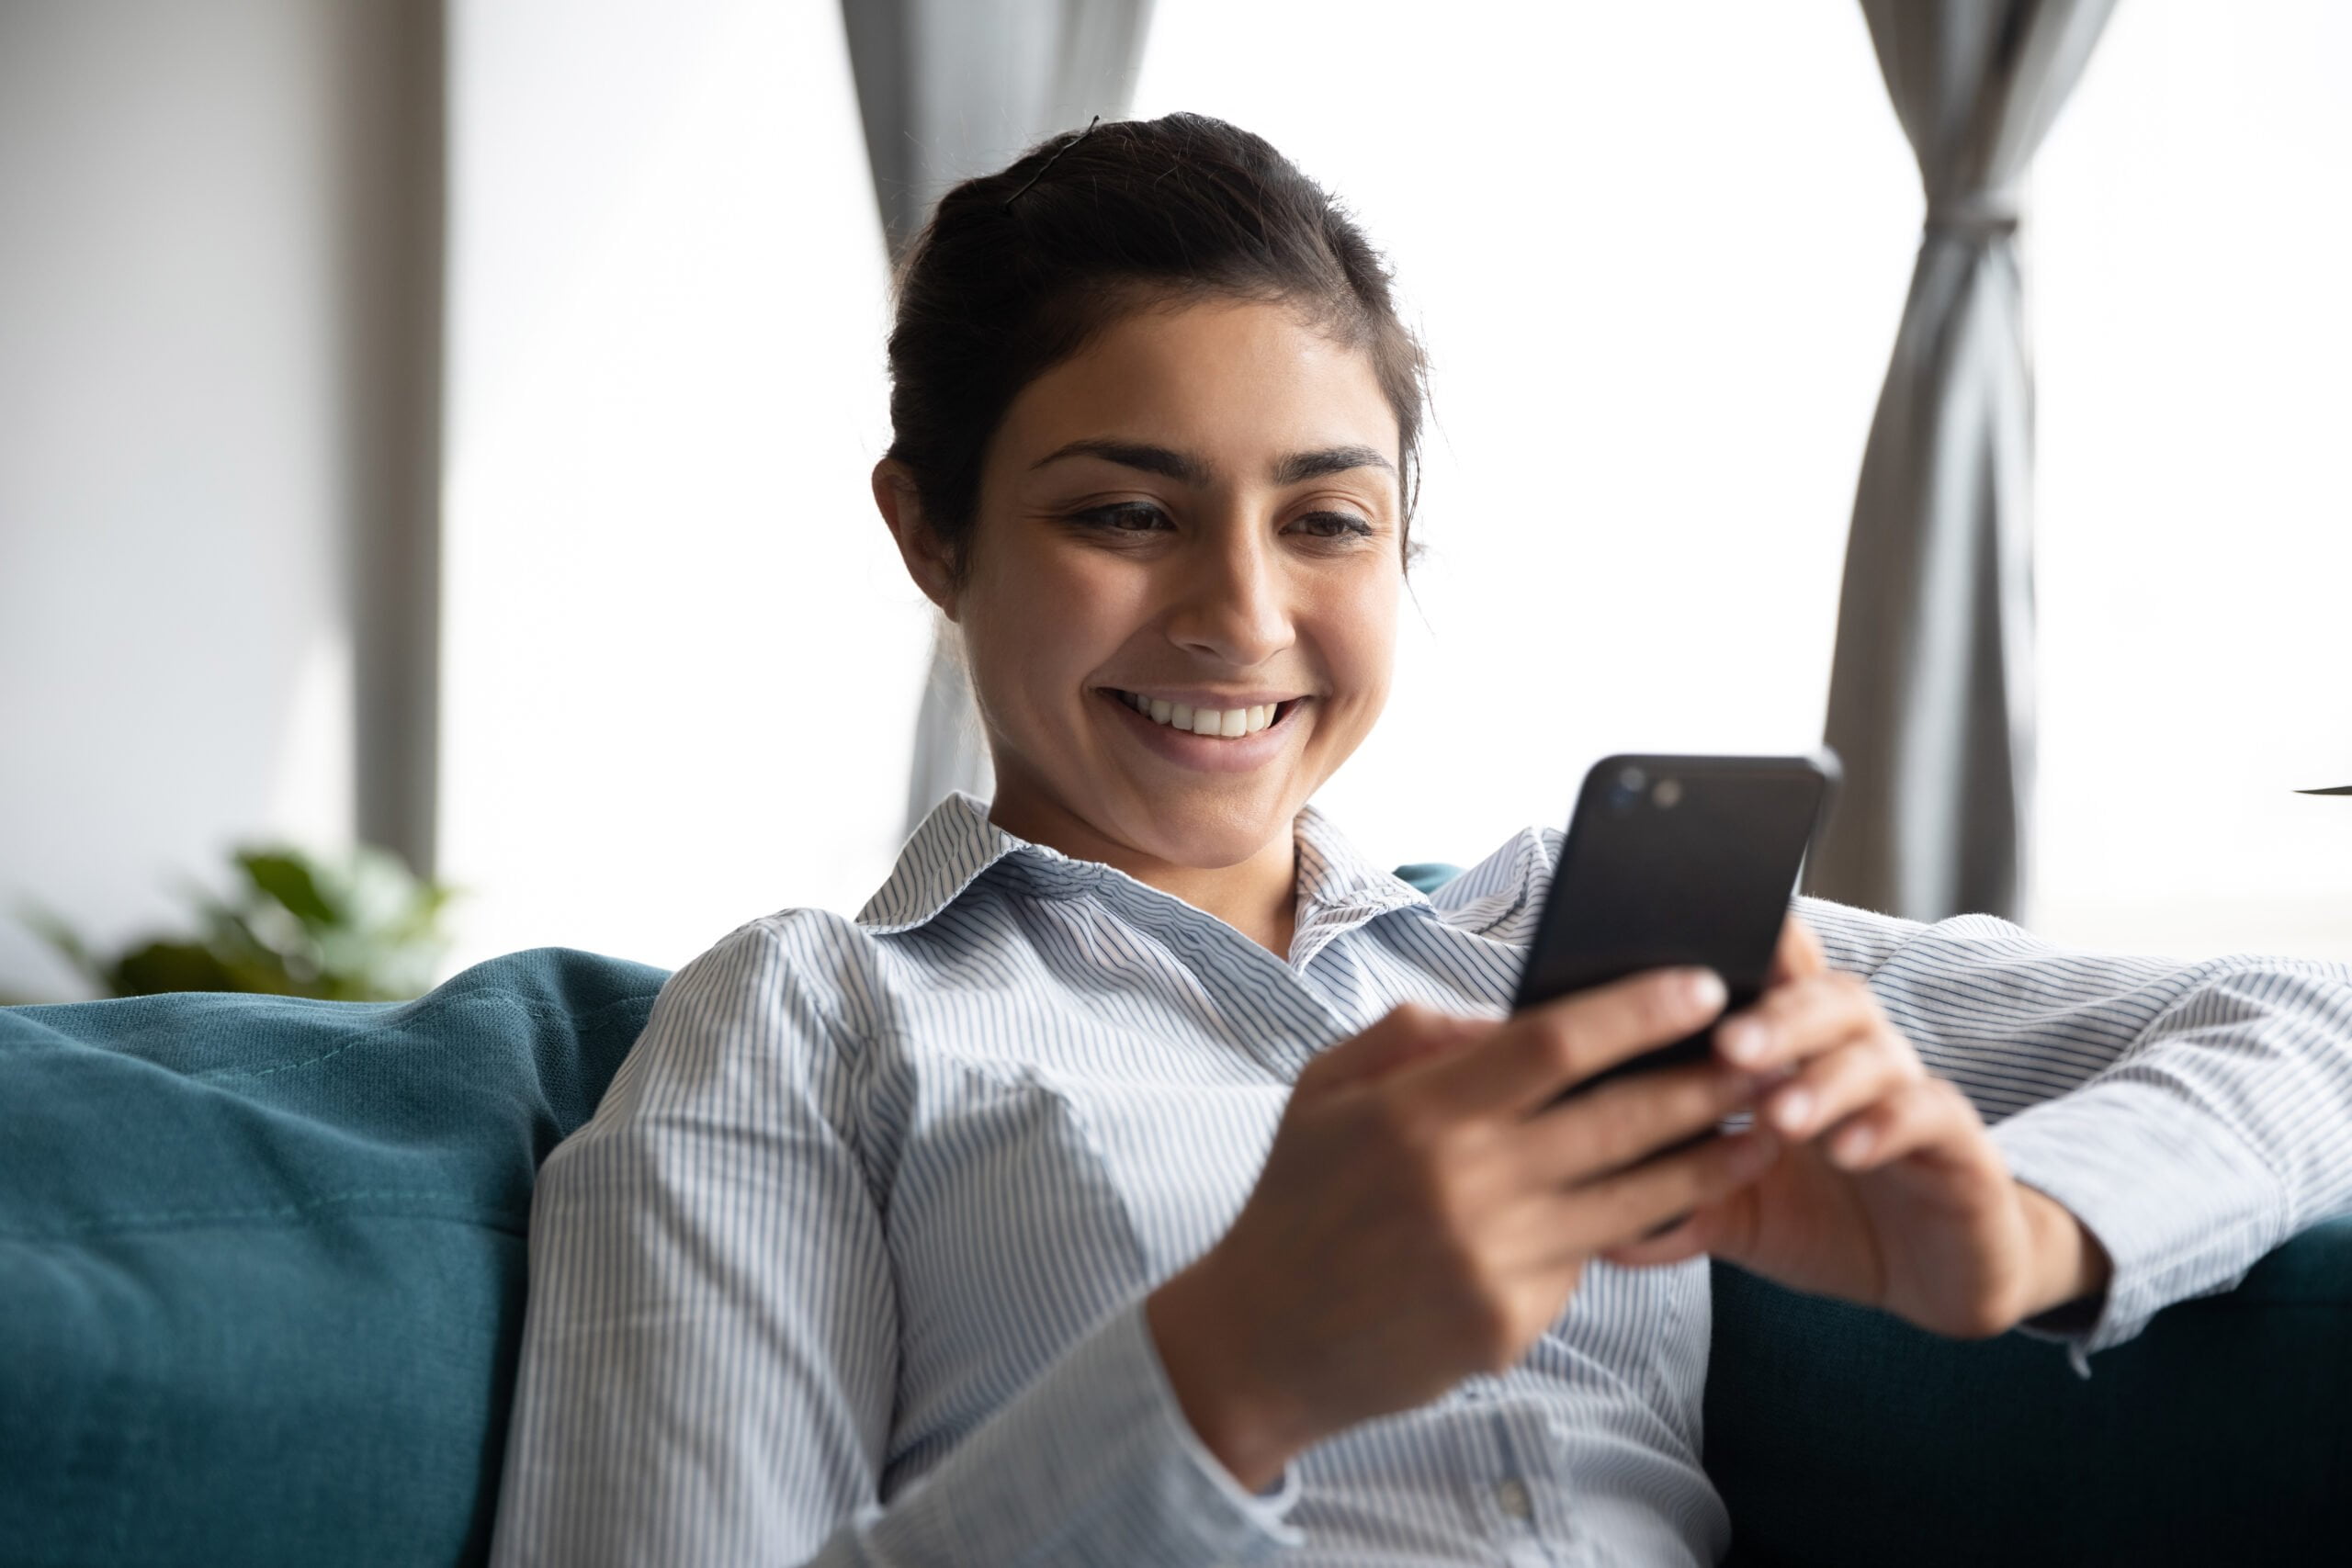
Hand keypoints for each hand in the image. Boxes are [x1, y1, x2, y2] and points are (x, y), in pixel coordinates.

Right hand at [1146, 970, 1780, 1489]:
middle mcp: (1465, 1186)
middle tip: (1770, 1055)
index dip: (1636, 1011)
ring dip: (1707, 1164)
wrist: (1259, 1344)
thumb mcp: (1323, 1092)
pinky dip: (1614, 1233)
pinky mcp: (1510, 1325)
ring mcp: (1493, 1262)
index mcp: (1417, 1114)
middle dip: (1707, 1083)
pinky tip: (1650, 1207)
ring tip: (1759, 1133)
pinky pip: (1583, 1264)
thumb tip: (1498, 1018)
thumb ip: (1408, 1038)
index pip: (1552, 1045)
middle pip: (1618, 1121)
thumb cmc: (1295, 1202)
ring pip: (1632, 1200)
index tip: (1702, 985)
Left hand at [1601, 918, 2111, 1339]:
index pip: (1771, 977)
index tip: (1683, 945)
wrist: (1940, 1276)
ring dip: (1821, 1078)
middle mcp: (1854, 1054)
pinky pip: (1927, 1113)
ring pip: (1874, 1052)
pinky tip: (1847, 1150)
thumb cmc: (1827, 1220)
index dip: (1740, 947)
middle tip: (1724, 1044)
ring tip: (1778, 1114)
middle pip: (1822, 997)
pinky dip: (1885, 1126)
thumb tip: (1595, 1230)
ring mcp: (1909, 1092)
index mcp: (1795, 1052)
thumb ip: (1678, 1203)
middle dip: (1772, 1015)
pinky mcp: (1958, 1144)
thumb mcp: (1739, 1214)